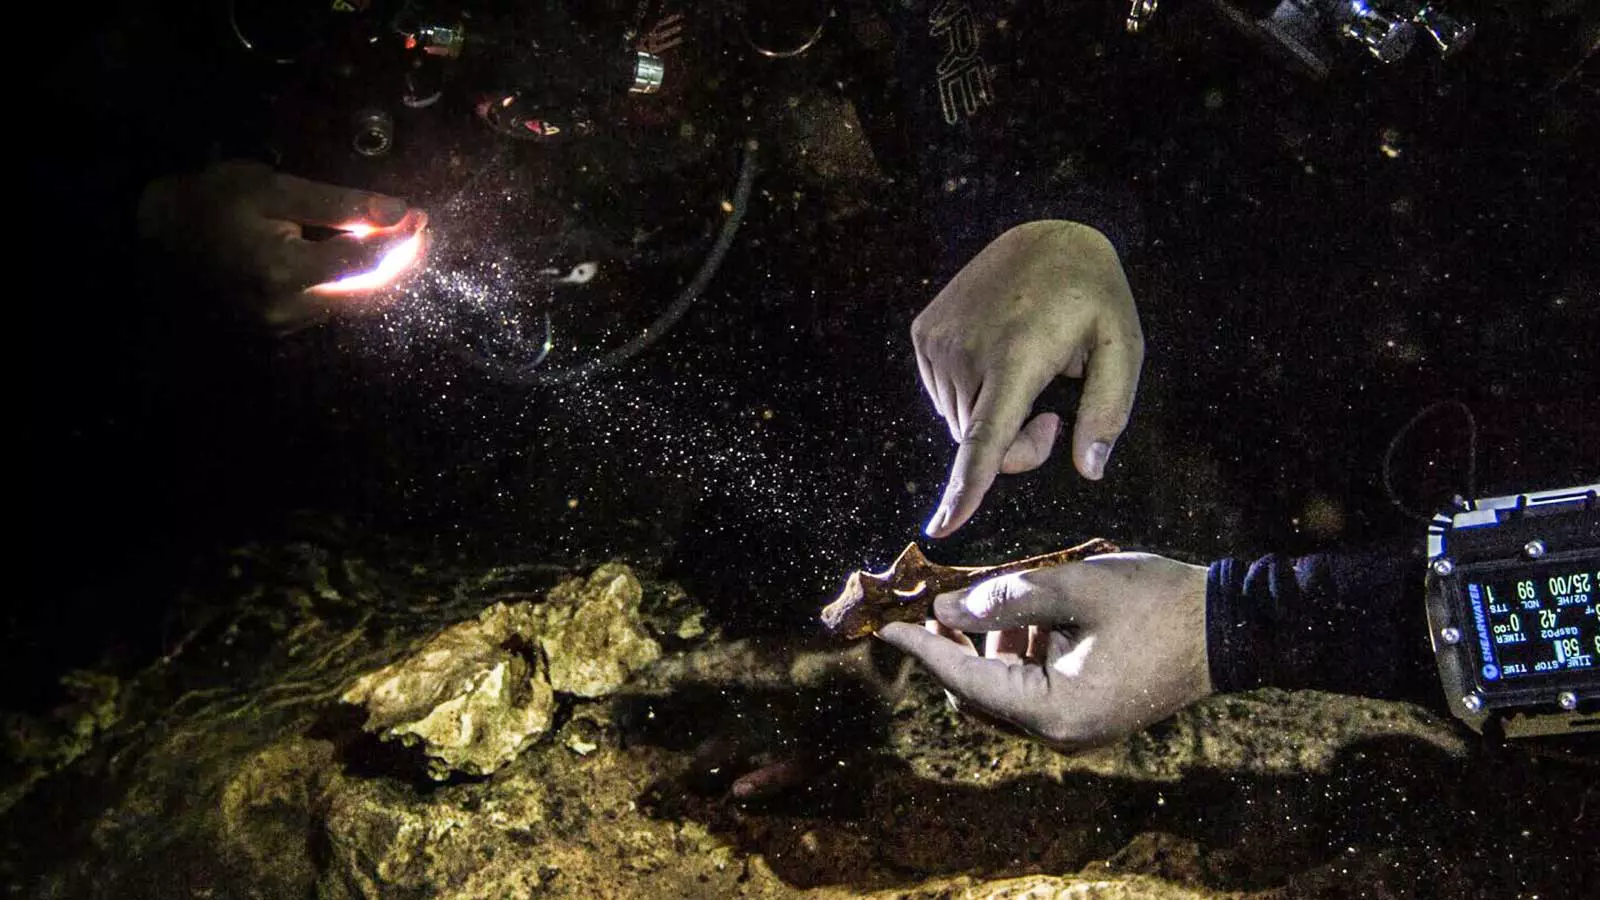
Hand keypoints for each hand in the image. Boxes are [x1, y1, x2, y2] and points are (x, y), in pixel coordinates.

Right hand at [138, 161, 426, 330]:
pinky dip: (356, 286)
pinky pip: (333, 309)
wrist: (155, 236)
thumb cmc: (212, 201)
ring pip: (355, 306)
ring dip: (384, 277)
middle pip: (370, 294)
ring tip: (401, 243)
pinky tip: (364, 262)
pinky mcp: (279, 329)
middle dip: (403, 263)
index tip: (421, 217)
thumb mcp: (272, 188)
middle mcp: (288, 308)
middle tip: (421, 233)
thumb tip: (400, 211)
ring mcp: (283, 325)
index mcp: (284, 272)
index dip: (400, 238)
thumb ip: (338, 203)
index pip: (365, 260)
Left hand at [877, 552, 1209, 750]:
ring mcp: (1075, 729)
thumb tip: (945, 608)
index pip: (965, 681)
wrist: (1231, 628)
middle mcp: (1060, 734)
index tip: (886, 624)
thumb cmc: (1156, 604)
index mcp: (1054, 712)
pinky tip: (1029, 613)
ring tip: (994, 594)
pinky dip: (1018, 653)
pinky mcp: (1088, 715)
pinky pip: (1031, 690)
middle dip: (952, 646)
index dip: (922, 648)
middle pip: (975, 694)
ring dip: (988, 645)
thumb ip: (1005, 598)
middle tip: (936, 597)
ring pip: (1001, 691)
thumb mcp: (1075, 588)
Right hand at [912, 221, 1142, 536]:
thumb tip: (1089, 469)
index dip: (965, 488)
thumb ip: (1108, 411)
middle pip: (979, 444)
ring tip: (1025, 374)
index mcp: (1016, 356)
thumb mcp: (1123, 346)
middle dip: (1015, 445)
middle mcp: (966, 351)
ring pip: (959, 424)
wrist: (1045, 234)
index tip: (943, 526)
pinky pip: (944, 398)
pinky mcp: (924, 334)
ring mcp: (938, 340)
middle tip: (1052, 413)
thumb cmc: (1093, 297)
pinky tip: (999, 356)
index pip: (985, 438)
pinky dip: (971, 396)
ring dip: (992, 419)